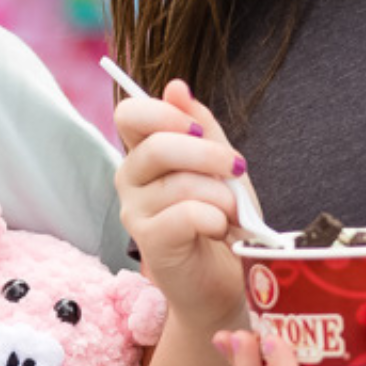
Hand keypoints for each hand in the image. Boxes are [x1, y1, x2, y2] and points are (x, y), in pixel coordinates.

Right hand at [111, 77, 246, 329]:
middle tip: (235, 168)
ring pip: (179, 184)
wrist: (229, 278)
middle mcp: (130, 179)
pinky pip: (185, 215)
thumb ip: (201, 127)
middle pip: (156, 146)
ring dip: (220, 196)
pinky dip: (214, 219)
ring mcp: (134, 211)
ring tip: (232, 213)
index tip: (199, 129)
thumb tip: (176, 86)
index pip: (130, 114)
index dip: (165, 113)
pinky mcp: (148, 242)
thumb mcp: (220, 166)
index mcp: (145, 153)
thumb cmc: (223, 219)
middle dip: (207, 154)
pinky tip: (219, 230)